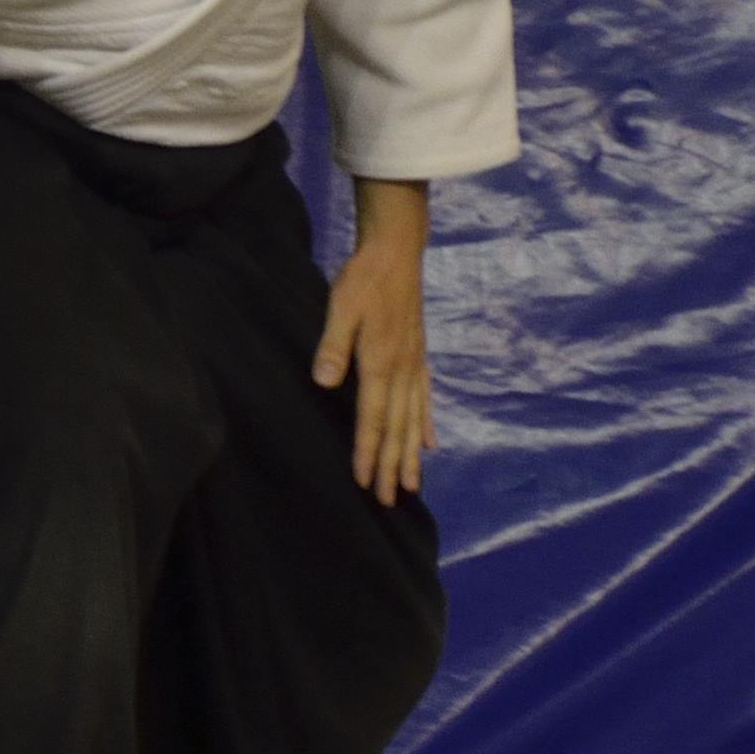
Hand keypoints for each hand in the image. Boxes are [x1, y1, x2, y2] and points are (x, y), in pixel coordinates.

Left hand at [312, 187, 431, 507]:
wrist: (397, 252)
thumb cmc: (364, 279)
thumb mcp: (341, 306)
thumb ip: (333, 345)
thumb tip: (324, 381)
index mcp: (382, 362)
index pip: (373, 418)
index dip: (369, 452)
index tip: (366, 483)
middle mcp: (403, 371)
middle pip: (397, 428)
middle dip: (393, 466)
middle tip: (390, 500)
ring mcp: (415, 365)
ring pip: (414, 420)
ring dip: (411, 454)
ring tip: (413, 486)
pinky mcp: (419, 357)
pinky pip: (425, 400)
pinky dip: (426, 425)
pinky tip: (430, 444)